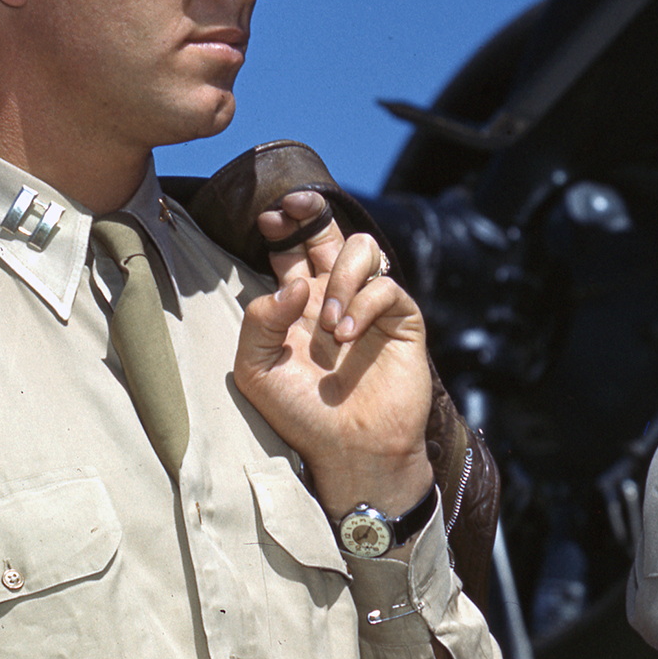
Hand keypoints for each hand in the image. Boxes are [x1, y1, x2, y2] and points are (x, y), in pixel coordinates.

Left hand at [232, 192, 434, 516]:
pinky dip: (363, 304)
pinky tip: (346, 336)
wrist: (350, 449)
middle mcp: (333, 297)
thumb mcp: (256, 370)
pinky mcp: (400, 320)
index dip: (283, 224)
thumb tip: (295, 284)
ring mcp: (368, 307)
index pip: (290, 248)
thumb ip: (260, 321)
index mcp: (296, 305)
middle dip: (312, 213)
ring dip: (341, 273)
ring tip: (328, 324)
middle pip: (327, 233)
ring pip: (362, 247)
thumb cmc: (299, 415)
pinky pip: (385, 287)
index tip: (271, 217)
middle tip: (296, 208)